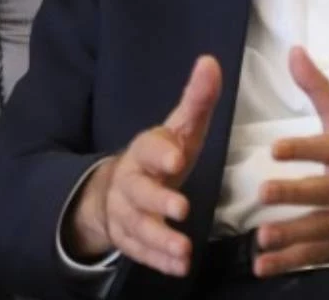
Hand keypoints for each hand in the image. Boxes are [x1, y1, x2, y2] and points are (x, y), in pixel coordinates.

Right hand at [66, 55, 221, 276]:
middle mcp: (130, 183)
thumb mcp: (180, 128)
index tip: (176, 160)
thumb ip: (197, 100)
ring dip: (160, 239)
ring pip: (137, 227)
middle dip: (158, 202)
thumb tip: (211, 62)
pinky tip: (179, 267)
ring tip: (184, 251)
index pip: (148, 149)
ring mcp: (126, 213)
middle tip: (181, 209)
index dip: (160, 155)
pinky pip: (140, 252)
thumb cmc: (162, 155)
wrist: (118, 189)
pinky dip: (158, 260)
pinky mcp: (128, 239)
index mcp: (144, 152)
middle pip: (139, 192)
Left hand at [253, 47, 328, 276]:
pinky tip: (264, 266)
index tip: (276, 148)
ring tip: (262, 237)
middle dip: (296, 194)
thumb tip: (293, 52)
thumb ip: (318, 89)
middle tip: (264, 193)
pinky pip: (319, 254)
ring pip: (322, 228)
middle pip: (327, 191)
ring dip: (292, 234)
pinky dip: (292, 261)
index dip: (306, 148)